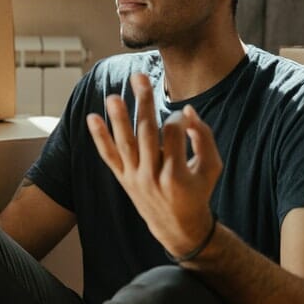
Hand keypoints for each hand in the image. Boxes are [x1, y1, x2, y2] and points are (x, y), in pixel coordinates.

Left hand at [86, 73, 222, 257]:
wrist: (178, 226)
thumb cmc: (198, 191)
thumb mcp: (212, 167)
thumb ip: (204, 137)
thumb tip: (188, 111)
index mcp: (176, 174)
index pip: (172, 134)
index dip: (178, 119)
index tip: (184, 117)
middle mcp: (152, 176)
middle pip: (146, 132)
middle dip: (143, 103)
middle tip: (139, 77)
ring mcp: (135, 178)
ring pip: (125, 144)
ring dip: (117, 119)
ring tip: (113, 96)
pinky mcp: (123, 179)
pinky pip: (109, 157)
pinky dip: (99, 138)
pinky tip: (91, 118)